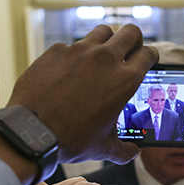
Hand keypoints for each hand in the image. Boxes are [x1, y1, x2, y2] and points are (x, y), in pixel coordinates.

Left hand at [7, 24, 157, 164]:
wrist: (33, 131)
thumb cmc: (70, 139)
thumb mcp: (104, 148)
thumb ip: (124, 150)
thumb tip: (133, 152)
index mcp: (124, 80)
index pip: (148, 54)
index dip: (151, 56)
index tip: (148, 60)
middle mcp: (105, 59)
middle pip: (130, 32)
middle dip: (134, 40)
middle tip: (130, 52)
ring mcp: (79, 51)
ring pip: (102, 31)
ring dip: (107, 41)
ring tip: (102, 55)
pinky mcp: (56, 51)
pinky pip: (72, 45)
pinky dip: (76, 54)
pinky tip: (71, 70)